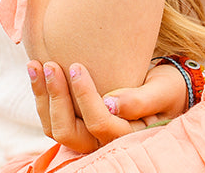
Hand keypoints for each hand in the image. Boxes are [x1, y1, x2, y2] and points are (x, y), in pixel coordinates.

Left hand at [27, 60, 187, 151]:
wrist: (167, 88)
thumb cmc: (168, 88)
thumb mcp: (161, 90)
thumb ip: (139, 100)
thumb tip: (110, 103)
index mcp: (126, 135)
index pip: (99, 122)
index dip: (84, 96)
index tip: (76, 65)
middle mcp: (104, 140)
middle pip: (70, 132)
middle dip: (56, 98)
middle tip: (50, 65)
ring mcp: (89, 134)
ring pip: (57, 127)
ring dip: (43, 97)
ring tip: (37, 64)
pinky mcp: (80, 122)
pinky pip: (55, 117)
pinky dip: (43, 96)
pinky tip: (37, 71)